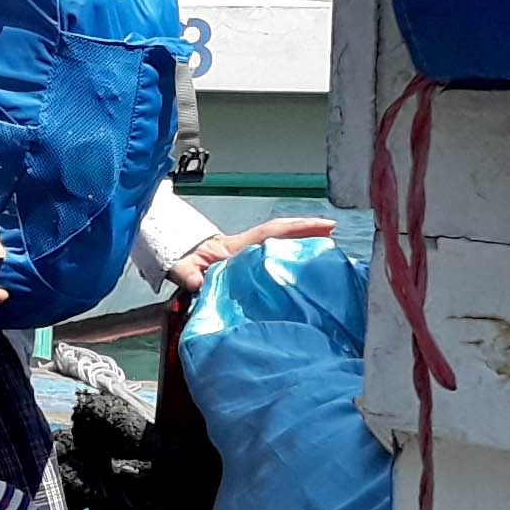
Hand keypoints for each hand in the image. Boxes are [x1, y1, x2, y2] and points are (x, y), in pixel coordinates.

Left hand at [166, 214, 341, 291]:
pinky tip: (305, 262)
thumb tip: (199, 282)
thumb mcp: (182, 268)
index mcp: (235, 246)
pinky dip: (291, 252)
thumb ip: (189, 274)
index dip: (297, 228)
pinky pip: (274, 252)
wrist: (175, 256)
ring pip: (280, 239)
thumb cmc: (181, 261)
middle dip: (308, 229)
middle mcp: (246, 244)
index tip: (325, 227)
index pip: (270, 233)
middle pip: (281, 231)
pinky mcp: (248, 260)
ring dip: (303, 239)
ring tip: (329, 246)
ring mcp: (248, 250)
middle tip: (334, 232)